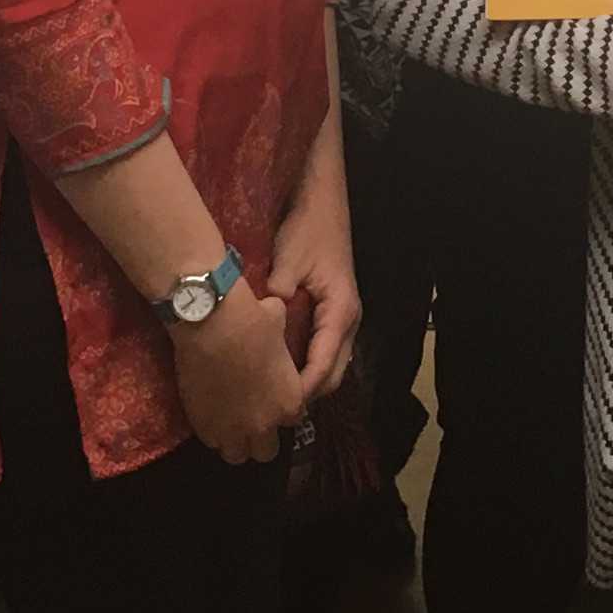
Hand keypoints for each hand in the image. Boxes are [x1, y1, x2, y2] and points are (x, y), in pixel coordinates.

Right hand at [170, 285, 307, 463]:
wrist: (213, 324)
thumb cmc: (253, 320)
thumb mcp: (280, 326)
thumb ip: (281, 340)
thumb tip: (279, 316)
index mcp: (291, 402)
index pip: (294, 419)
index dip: (283, 407)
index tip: (273, 397)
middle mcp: (265, 423)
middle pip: (268, 450)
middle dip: (262, 436)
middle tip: (251, 417)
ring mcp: (234, 430)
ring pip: (238, 455)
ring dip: (236, 442)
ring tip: (228, 423)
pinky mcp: (205, 427)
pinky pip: (212, 442)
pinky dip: (213, 432)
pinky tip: (210, 415)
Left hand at [268, 199, 362, 404]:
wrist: (322, 206)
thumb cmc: (307, 231)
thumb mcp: (290, 259)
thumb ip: (280, 290)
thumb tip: (265, 317)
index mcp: (340, 311)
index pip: (324, 363)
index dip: (302, 388)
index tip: (277, 404)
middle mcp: (348, 320)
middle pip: (333, 374)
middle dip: (306, 394)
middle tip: (271, 407)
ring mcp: (343, 319)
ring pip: (332, 365)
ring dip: (308, 382)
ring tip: (275, 395)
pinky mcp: (334, 315)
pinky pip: (325, 351)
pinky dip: (309, 367)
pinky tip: (282, 370)